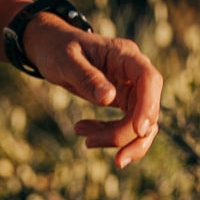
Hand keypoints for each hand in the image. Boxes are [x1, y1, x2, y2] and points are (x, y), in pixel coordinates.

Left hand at [22, 15, 161, 167]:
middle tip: (103, 152)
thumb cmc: (57, 48)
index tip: (138, 130)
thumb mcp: (66, 60)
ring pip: (140, 122)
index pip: (149, 78)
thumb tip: (109, 98)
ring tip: (86, 141)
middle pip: (148, 107)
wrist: (50, 47)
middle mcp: (133, 71)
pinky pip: (126, 124)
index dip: (149, 105)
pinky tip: (82, 130)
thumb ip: (86, 77)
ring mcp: (130, 86)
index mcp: (124, 54)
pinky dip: (108, 134)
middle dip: (131, 135)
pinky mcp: (123, 100)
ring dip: (118, 138)